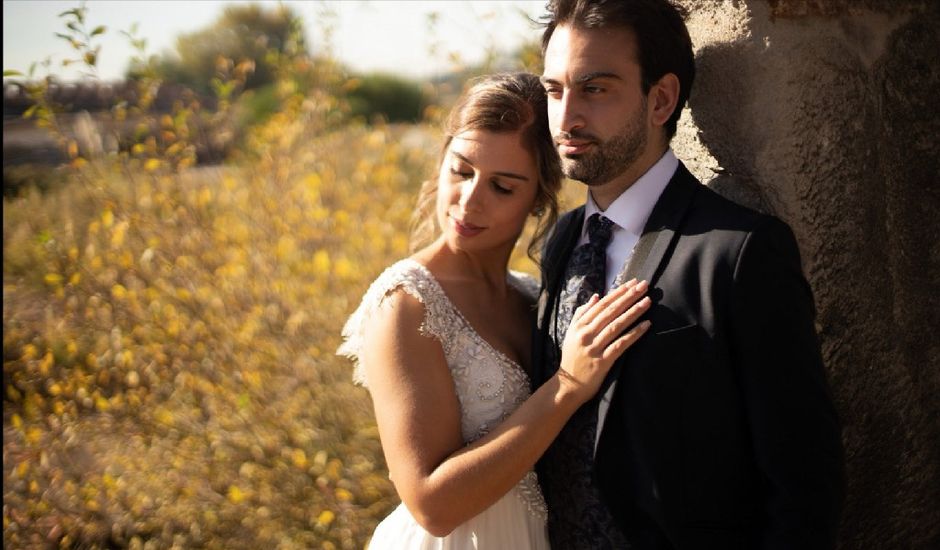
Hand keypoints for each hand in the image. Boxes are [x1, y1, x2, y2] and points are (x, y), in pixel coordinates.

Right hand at [556, 279, 650, 403]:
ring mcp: (594, 347)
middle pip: (611, 311)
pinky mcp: (602, 361)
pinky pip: (621, 344)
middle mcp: (586, 334)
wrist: (568, 385)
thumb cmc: (572, 358)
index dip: (618, 292)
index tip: (632, 283)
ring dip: (633, 312)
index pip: (601, 304)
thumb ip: (582, 314)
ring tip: (648, 301)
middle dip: (629, 297)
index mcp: (579, 325)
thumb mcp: (571, 333)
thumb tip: (596, 296)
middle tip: (644, 286)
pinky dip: (634, 334)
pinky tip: (646, 325)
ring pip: (617, 325)